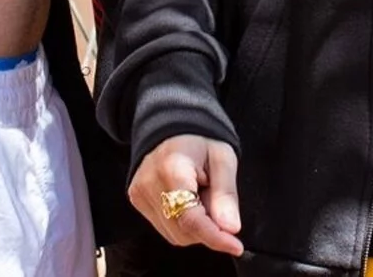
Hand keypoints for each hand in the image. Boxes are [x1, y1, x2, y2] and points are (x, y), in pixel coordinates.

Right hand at [128, 135, 242, 255]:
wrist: (171, 128)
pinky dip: (183, 223)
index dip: (214, 236)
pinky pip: (166, 227)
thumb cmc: (201, 141)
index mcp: (172, 169)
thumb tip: (231, 228)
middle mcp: (149, 184)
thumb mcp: (223, 158)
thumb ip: (226, 194)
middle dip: (208, 227)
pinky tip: (188, 199)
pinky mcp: (136, 200)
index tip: (235, 245)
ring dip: (196, 226)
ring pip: (174, 234)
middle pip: (183, 230)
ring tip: (200, 195)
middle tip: (215, 198)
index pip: (191, 218)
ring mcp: (139, 194)